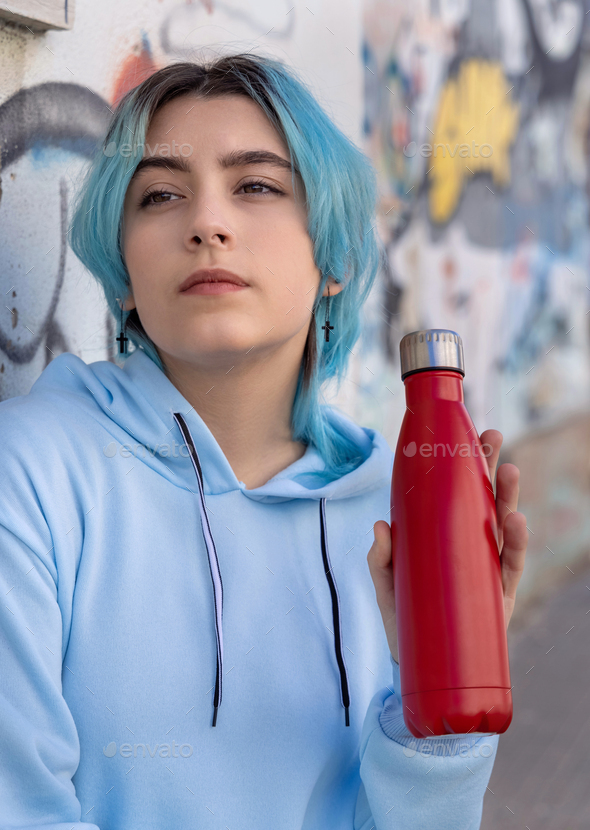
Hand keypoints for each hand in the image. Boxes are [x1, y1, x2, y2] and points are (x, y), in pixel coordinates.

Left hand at [367, 429, 528, 663]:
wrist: (419, 670)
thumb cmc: (404, 621)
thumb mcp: (386, 588)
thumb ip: (381, 559)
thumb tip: (380, 525)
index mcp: (443, 538)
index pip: (454, 496)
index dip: (462, 466)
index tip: (465, 436)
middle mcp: (468, 547)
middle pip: (483, 501)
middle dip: (491, 467)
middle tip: (494, 437)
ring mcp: (485, 568)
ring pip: (503, 526)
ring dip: (508, 497)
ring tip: (509, 471)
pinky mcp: (499, 594)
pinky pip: (511, 564)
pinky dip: (518, 541)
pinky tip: (517, 519)